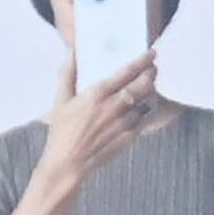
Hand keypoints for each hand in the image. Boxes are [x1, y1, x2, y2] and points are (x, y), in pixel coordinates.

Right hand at [28, 49, 162, 195]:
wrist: (69, 162)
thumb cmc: (62, 130)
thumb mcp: (61, 99)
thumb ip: (67, 74)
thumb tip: (71, 52)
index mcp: (98, 93)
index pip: (127, 71)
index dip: (143, 60)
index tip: (151, 53)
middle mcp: (114, 106)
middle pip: (144, 84)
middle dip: (151, 73)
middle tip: (153, 68)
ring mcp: (124, 122)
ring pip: (148, 102)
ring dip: (150, 93)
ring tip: (149, 87)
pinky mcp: (129, 136)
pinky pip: (145, 119)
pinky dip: (147, 110)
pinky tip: (144, 107)